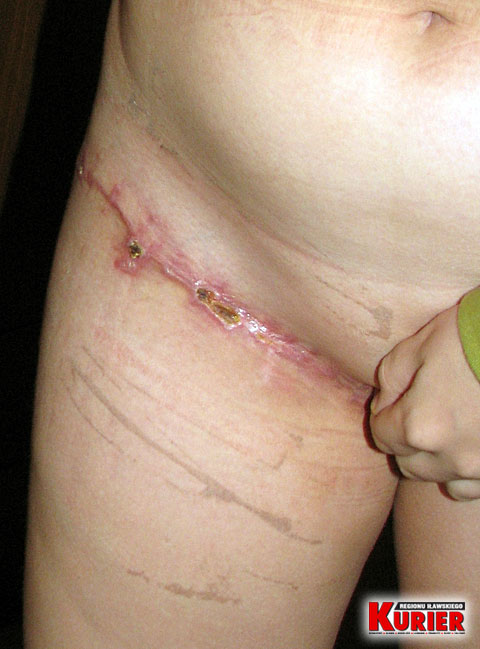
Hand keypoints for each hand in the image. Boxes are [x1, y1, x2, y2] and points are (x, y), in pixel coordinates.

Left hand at [370, 304, 479, 500]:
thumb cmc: (472, 336)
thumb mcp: (419, 345)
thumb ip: (389, 379)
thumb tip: (384, 403)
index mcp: (420, 426)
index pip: (381, 435)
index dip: (384, 413)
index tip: (398, 396)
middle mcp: (451, 457)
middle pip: (408, 464)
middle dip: (406, 439)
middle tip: (421, 409)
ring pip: (442, 479)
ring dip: (437, 459)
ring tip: (449, 428)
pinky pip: (475, 486)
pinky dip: (467, 470)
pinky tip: (471, 442)